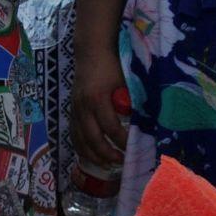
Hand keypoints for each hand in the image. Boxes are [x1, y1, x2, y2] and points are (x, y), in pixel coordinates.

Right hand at [76, 50, 128, 165]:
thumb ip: (132, 102)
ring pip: (80, 139)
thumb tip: (144, 124)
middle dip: (107, 154)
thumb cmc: (113, 65)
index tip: (134, 148)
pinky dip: (82, 147)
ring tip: (107, 163)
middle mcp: (83, 106)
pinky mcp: (71, 110)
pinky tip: (92, 155)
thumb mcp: (126, 82)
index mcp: (97, 98)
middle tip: (122, 161)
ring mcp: (74, 109)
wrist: (91, 51)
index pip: (111, 128)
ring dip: (93, 155)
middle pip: (93, 139)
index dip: (122, 141)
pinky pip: (74, 134)